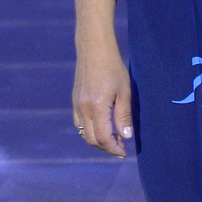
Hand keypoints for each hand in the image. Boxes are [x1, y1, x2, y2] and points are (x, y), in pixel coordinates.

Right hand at [72, 37, 132, 157]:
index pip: (103, 137)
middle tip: (121, 147)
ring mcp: (77, 104)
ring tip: (114, 139)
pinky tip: (102, 126)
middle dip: (106, 147)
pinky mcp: (75, 100)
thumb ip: (123, 115)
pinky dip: (89, 130)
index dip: (114, 148)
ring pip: (83, 132)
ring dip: (98, 140)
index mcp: (96, 106)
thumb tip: (126, 136)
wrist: (93, 48)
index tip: (124, 153)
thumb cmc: (113, 67)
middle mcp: (83, 108)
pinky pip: (79, 123)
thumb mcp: (124, 91)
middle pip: (91, 138)